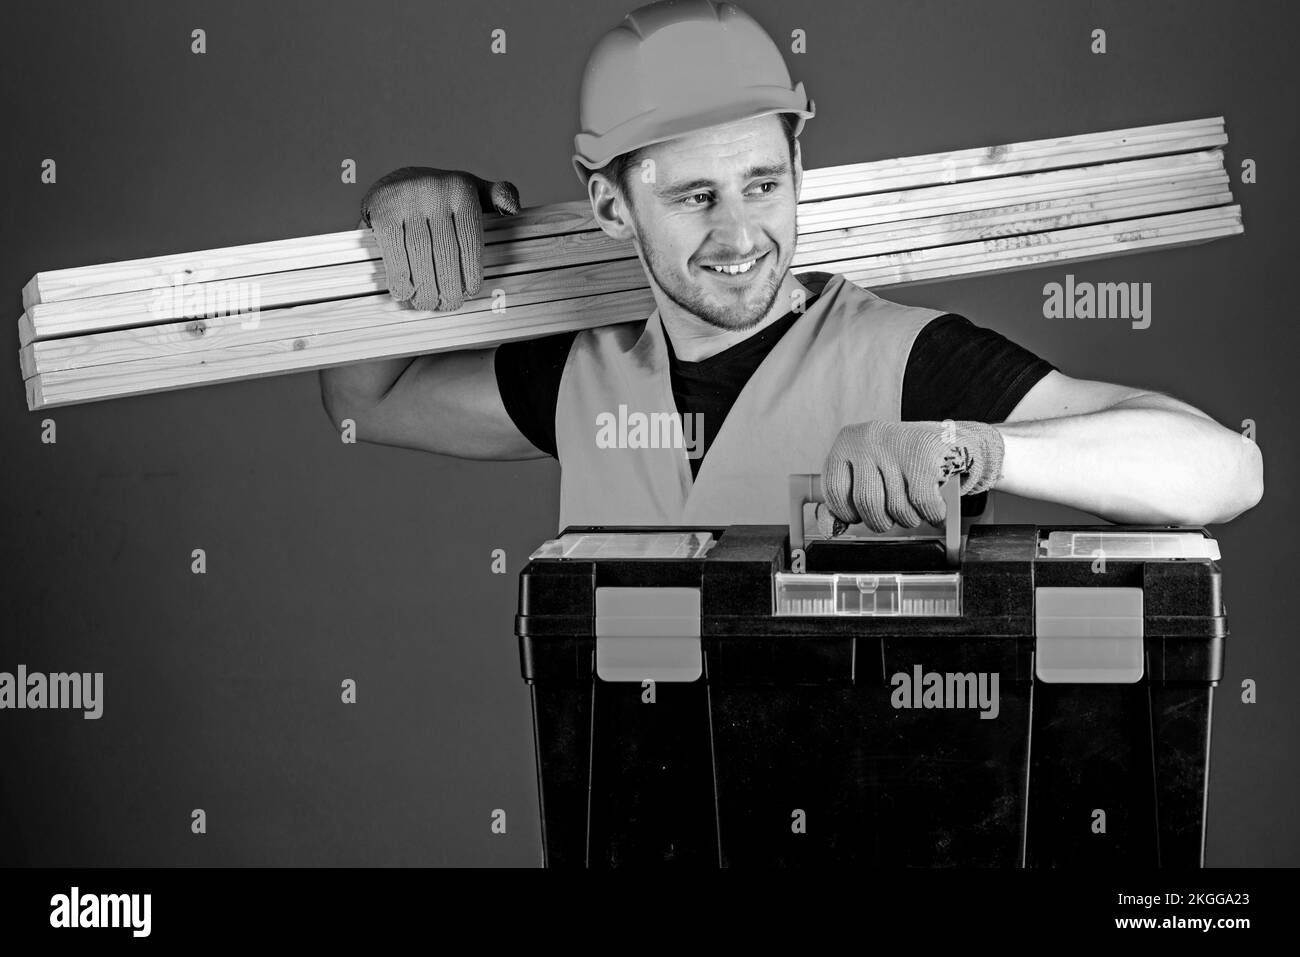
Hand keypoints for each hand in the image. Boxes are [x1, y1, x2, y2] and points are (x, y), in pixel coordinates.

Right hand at [360, 167, 520, 311]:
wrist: (394, 181)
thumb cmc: (440, 196)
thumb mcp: (472, 189)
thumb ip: (496, 196)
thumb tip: (513, 208)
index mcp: (461, 188)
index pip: (469, 238)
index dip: (471, 270)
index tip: (470, 292)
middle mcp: (433, 190)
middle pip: (445, 249)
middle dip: (448, 283)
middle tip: (449, 305)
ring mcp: (406, 199)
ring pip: (420, 253)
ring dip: (425, 285)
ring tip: (429, 304)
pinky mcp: (383, 211)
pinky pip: (394, 251)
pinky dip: (400, 276)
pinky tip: (405, 294)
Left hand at [821, 420, 1004, 532]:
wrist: (947, 441)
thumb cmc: (899, 462)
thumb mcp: (864, 473)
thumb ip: (843, 501)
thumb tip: (828, 528)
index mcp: (846, 442)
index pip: (834, 490)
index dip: (847, 512)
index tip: (858, 515)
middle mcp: (868, 439)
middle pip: (866, 503)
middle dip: (880, 520)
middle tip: (890, 516)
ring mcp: (897, 446)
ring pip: (896, 507)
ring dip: (908, 519)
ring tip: (913, 506)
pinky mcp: (925, 457)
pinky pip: (923, 504)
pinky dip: (931, 514)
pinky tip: (933, 508)